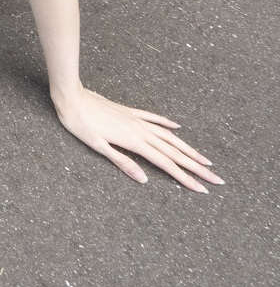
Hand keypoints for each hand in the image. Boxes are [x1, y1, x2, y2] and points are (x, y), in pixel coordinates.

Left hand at [52, 86, 223, 191]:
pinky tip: (178, 128)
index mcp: (134, 142)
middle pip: (174, 152)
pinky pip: (154, 118)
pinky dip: (168, 124)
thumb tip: (144, 180)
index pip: (166, 164)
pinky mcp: (129, 111)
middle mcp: (141, 130)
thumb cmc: (80, 123)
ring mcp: (137, 120)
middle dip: (196, 167)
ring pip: (169, 136)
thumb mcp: (97, 146)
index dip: (185, 177)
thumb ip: (122, 162)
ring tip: (205, 159)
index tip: (202, 189)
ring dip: (188, 149)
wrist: (71, 96)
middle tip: (216, 180)